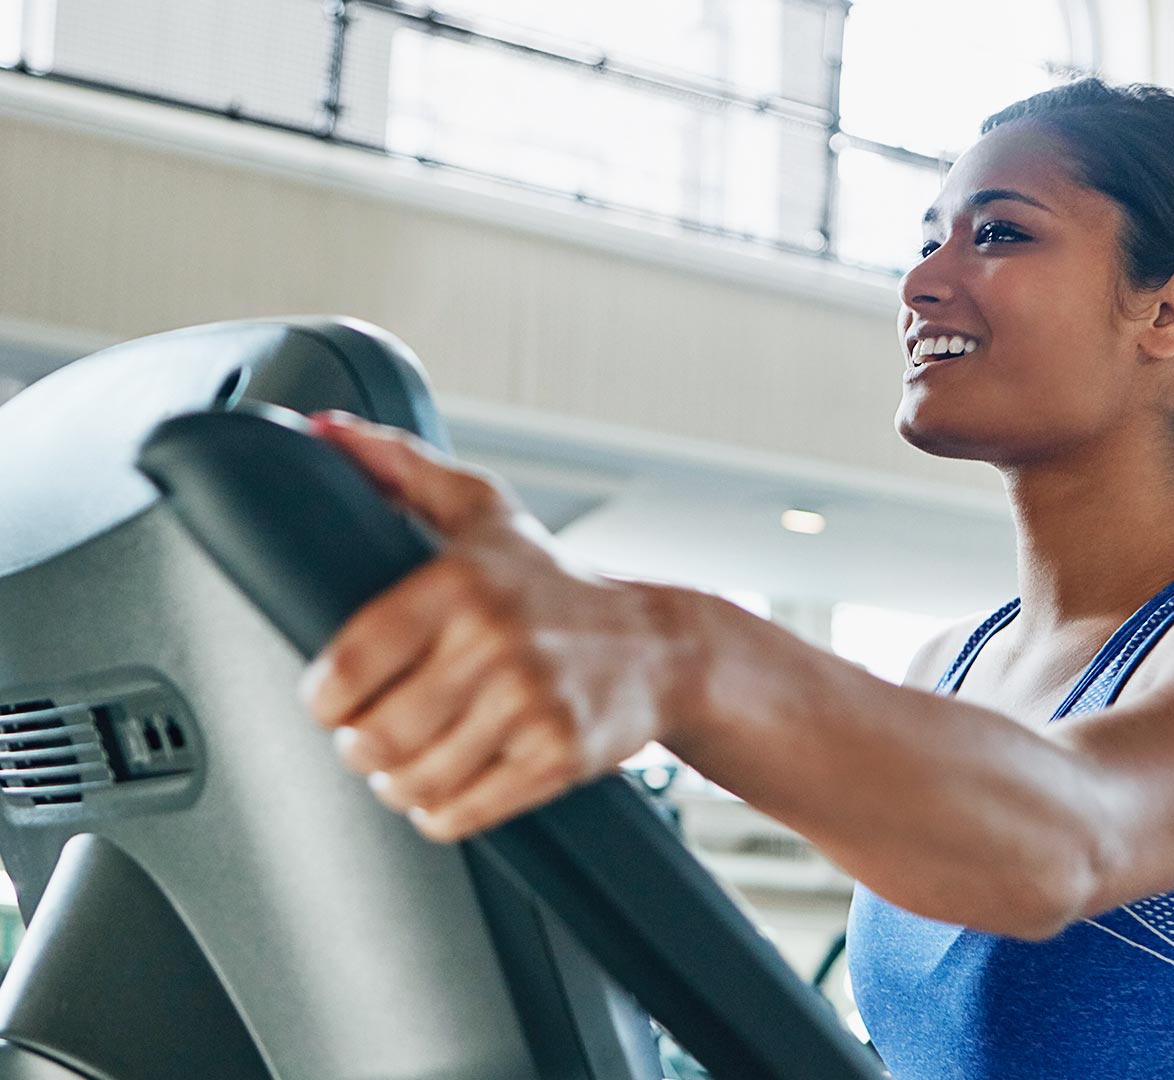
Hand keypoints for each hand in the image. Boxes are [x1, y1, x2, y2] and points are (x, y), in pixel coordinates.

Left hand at [297, 412, 698, 841]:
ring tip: (409, 762)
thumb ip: (401, 468)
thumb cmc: (553, 584)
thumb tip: (326, 431)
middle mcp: (495, 642)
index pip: (349, 666)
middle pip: (375, 737)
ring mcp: (530, 704)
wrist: (661, 646)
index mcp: (460, 583)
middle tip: (373, 736)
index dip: (325, 700)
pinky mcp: (556, 756)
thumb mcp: (483, 513)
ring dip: (397, 784)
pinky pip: (459, 813)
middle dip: (361, 747)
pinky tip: (450, 784)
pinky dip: (440, 811)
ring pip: (412, 782)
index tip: (336, 700)